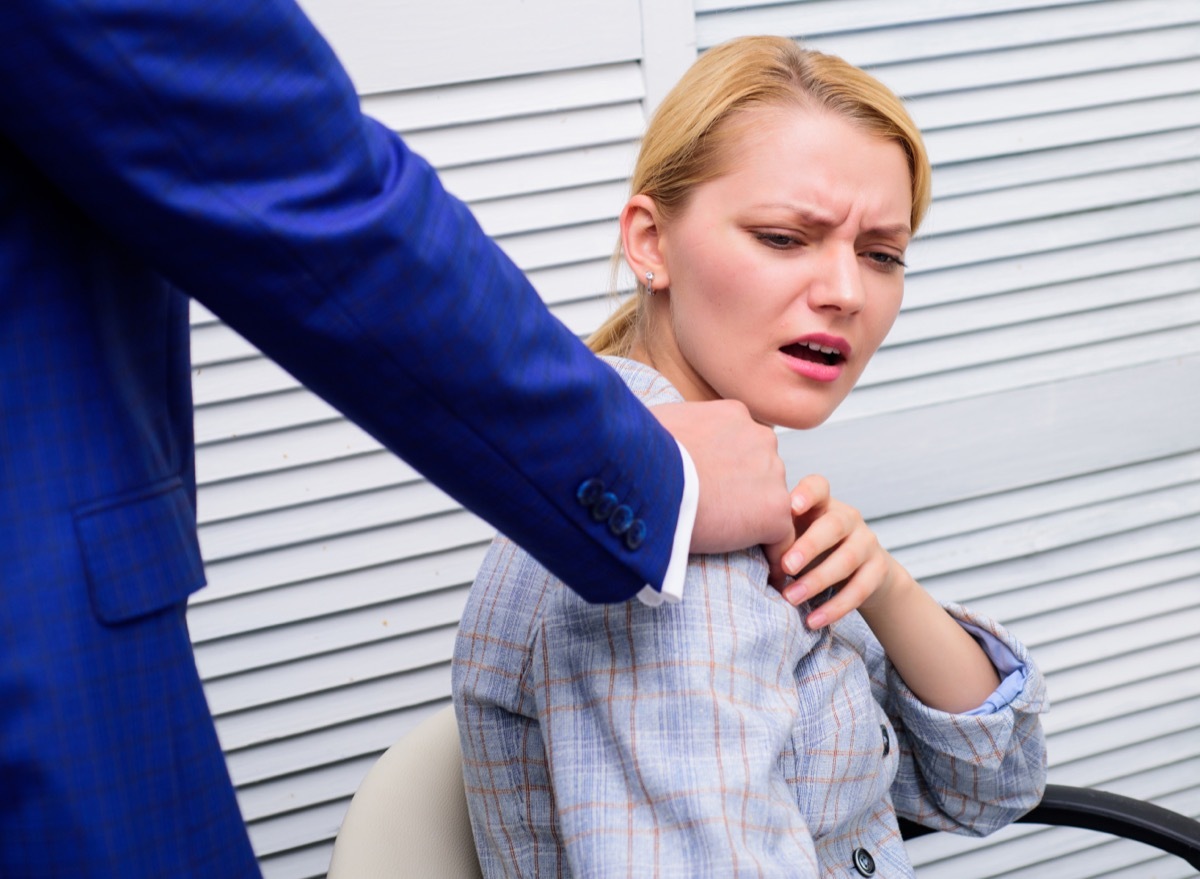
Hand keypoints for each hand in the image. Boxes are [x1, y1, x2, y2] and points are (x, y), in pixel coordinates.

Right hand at [652, 400, 791, 553]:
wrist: (647, 479)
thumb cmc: (638, 454)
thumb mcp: (658, 421)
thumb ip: (678, 426)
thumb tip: (659, 438)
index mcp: (734, 415)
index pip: (743, 445)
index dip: (728, 470)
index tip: (711, 489)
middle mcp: (761, 438)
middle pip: (762, 471)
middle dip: (743, 493)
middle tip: (715, 516)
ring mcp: (772, 475)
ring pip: (771, 503)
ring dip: (754, 521)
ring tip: (728, 543)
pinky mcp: (773, 511)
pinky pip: (783, 538)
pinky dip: (775, 555)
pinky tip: (765, 573)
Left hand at [766, 474, 897, 628]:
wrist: (859, 570)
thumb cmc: (810, 547)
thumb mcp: (793, 534)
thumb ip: (774, 532)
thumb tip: (735, 543)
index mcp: (823, 504)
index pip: (818, 487)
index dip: (807, 494)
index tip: (791, 506)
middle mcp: (848, 518)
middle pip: (833, 525)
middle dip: (809, 546)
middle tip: (785, 566)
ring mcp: (867, 543)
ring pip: (847, 559)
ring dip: (817, 581)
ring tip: (790, 598)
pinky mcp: (878, 571)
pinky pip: (859, 590)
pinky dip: (834, 608)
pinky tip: (812, 621)